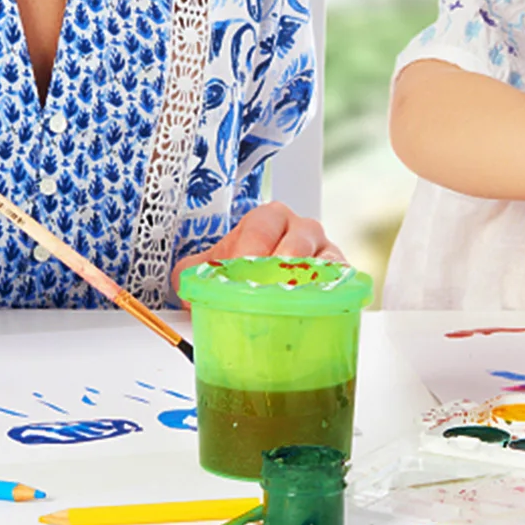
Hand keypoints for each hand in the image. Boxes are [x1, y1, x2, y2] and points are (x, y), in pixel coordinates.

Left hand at [172, 202, 343, 293]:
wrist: (271, 272)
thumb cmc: (247, 264)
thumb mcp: (214, 261)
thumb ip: (191, 272)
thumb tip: (185, 289)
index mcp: (268, 218)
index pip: (261, 227)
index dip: (248, 252)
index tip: (239, 272)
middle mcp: (299, 228)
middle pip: (294, 243)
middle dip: (277, 270)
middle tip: (262, 292)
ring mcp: (322, 249)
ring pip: (319, 261)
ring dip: (301, 284)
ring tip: (283, 304)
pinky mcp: (338, 272)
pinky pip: (339, 278)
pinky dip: (327, 292)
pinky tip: (310, 307)